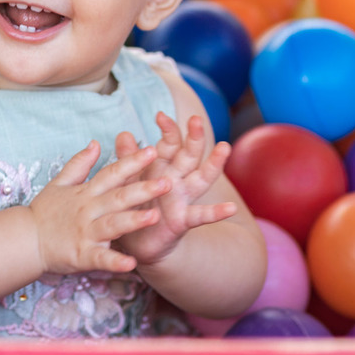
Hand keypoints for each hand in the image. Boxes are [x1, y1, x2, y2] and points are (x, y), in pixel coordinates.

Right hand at [28, 140, 171, 275]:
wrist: (24, 240)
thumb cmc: (44, 212)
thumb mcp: (60, 183)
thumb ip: (80, 164)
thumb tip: (96, 143)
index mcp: (86, 193)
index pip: (112, 173)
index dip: (132, 162)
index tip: (153, 151)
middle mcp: (88, 210)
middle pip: (118, 197)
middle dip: (143, 189)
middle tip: (167, 182)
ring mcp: (85, 233)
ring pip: (112, 225)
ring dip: (133, 221)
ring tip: (155, 217)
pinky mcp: (81, 255)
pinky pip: (100, 258)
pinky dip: (115, 262)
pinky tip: (131, 264)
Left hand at [114, 113, 236, 267]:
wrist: (134, 239)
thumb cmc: (132, 203)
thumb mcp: (126, 179)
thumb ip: (127, 159)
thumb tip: (123, 133)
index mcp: (162, 166)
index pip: (170, 143)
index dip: (168, 130)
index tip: (160, 115)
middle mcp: (176, 178)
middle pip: (190, 154)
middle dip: (194, 136)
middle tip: (196, 119)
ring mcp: (183, 197)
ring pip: (202, 177)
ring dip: (214, 163)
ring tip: (225, 148)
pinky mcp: (183, 219)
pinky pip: (202, 214)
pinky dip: (217, 212)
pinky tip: (231, 208)